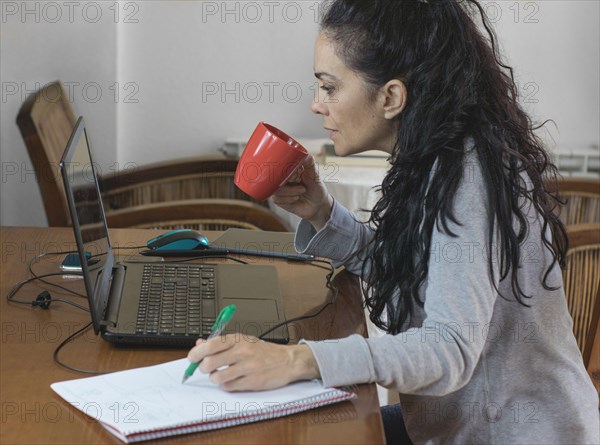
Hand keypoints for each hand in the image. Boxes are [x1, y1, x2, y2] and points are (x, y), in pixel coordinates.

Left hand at [187, 334, 320, 391]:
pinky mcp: (252, 382)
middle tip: (206, 368)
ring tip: (220, 375)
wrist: (288, 361)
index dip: (196, 352)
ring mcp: (247, 367)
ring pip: (217, 377)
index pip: (210, 345)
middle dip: (203, 368)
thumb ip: (222, 343)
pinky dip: (226, 385)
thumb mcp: (244, 341)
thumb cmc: (264, 351)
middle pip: (210, 362)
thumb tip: (200, 343)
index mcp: (239, 339)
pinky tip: (232, 380)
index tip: (192, 358)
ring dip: (214, 378)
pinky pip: (228, 387)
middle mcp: (243, 352)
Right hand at [271, 156, 332, 230]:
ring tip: (302, 190)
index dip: (285, 169)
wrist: (318, 206)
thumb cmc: (316, 188)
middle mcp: (282, 179)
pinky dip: (288, 199)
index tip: (295, 172)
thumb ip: (310, 165)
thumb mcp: (315, 175)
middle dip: (287, 180)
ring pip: (276, 189)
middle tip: (298, 180)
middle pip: (274, 177)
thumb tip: (306, 155)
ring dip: (290, 191)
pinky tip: (296, 198)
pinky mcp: (279, 201)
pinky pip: (276, 199)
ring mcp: (280, 190)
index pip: (279, 166)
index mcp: (289, 170)